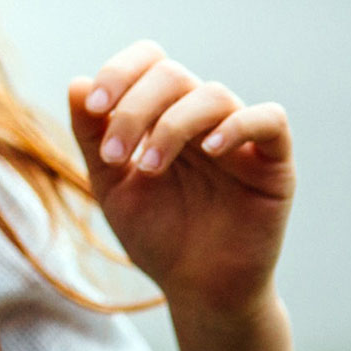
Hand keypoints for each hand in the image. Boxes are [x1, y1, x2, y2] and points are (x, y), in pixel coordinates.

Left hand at [68, 40, 295, 319]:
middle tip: (114, 155)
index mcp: (162, 115)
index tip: (94, 107)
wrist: (196, 288)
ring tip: (148, 168)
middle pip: (172, 75)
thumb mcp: (110, 184)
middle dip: (134, 108)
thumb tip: (76, 83)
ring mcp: (239, 138)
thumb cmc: (156, 234)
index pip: (149, 61)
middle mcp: (201, 118)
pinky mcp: (274, 164)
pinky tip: (208, 149)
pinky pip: (270, 119)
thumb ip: (92, 136)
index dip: (119, 71)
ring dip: (170, 126)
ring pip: (213, 95)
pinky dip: (238, 125)